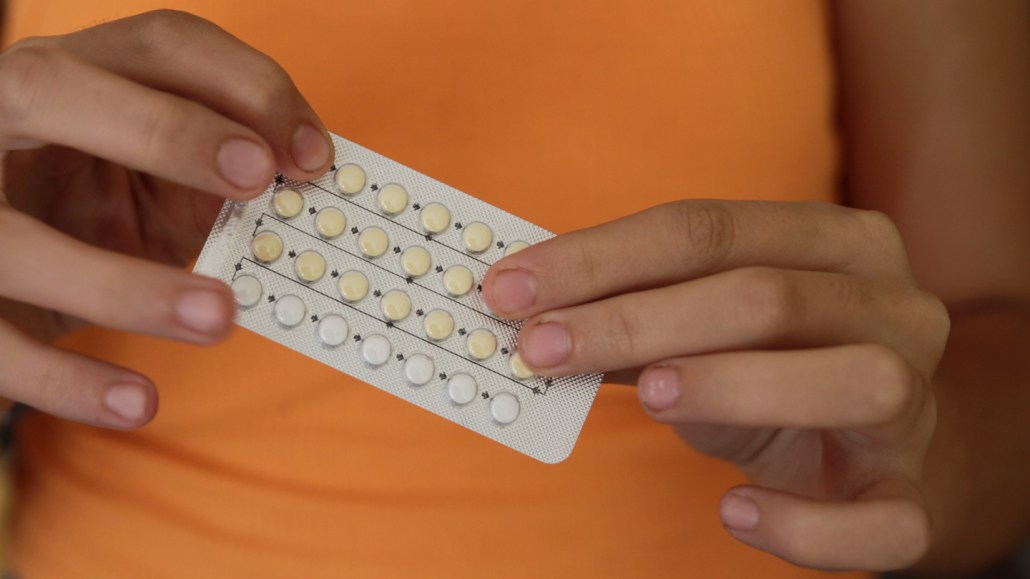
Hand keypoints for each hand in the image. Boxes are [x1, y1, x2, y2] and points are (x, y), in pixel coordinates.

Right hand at [0, 10, 332, 427]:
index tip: (311, 155)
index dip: (243, 86)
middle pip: (53, 88)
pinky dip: (66, 381)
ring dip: (125, 284)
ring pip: (15, 238)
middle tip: (258, 177)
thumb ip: (223, 184)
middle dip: (165, 130)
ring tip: (219, 318)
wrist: (6, 277)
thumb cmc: (98, 214)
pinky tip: (139, 404)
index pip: (157, 45)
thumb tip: (313, 207)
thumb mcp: (161, 184)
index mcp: (74, 78)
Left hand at [483, 200, 948, 570]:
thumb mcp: (705, 326)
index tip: (511, 288)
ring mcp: (915, 400)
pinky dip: (804, 523)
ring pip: (850, 381)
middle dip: (637, 319)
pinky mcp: (914, 492)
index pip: (708, 228)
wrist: (876, 445)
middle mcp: (892, 305)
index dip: (600, 257)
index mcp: (836, 241)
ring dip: (731, 384)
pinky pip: (882, 520)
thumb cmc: (774, 367)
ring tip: (647, 396)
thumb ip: (635, 315)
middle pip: (766, 295)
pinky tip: (734, 510)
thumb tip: (528, 314)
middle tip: (540, 346)